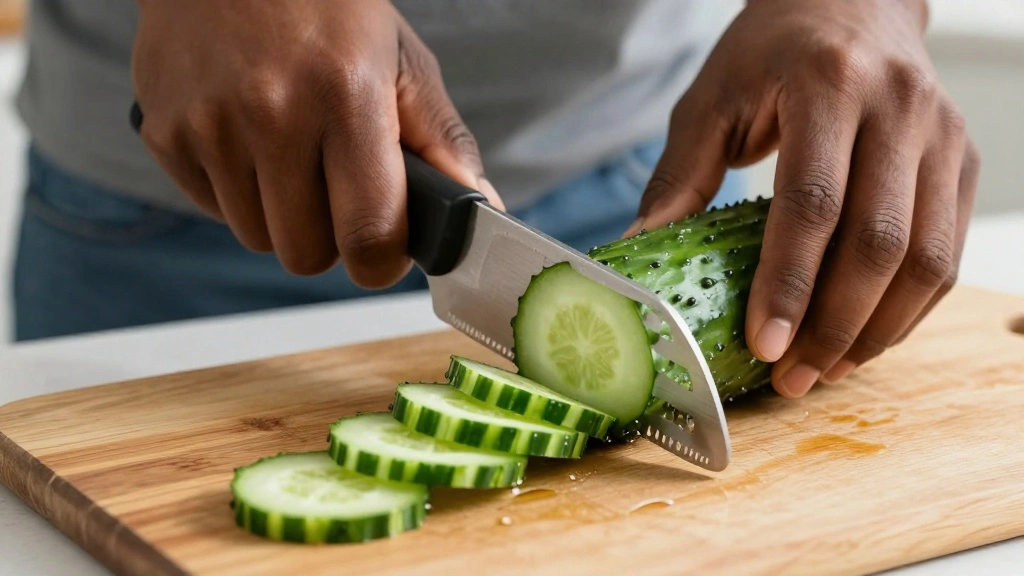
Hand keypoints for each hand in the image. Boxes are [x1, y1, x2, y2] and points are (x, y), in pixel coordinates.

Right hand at [131, 0, 501, 284]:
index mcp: (346, 97)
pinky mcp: (163, 132)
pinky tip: (251, 141)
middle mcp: (271, 114)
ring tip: (293, 156)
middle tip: (338, 192)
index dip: (383, 259)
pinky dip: (237, 193)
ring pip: (256, 239)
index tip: (386, 244)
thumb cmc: (328, 8)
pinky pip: (213, 210)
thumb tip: (481, 212)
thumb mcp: (402, 61)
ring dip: (282, 217)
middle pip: (306, 254)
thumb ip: (442, 143)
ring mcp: (209, 125)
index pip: (369, 236)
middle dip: (330, 239)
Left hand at [628, 0, 979, 397]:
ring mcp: (942, 135)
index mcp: (829, 84)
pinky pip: (946, 254)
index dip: (789, 283)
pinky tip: (863, 337)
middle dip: (833, 324)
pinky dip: (907, 308)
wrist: (851, 1)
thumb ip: (679, 174)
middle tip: (790, 376)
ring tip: (822, 370)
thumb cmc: (771, 52)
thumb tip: (641, 248)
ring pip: (926, 258)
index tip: (764, 344)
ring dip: (875, 329)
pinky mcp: (962, 160)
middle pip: (879, 242)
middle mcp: (899, 108)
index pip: (813, 202)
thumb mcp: (711, 99)